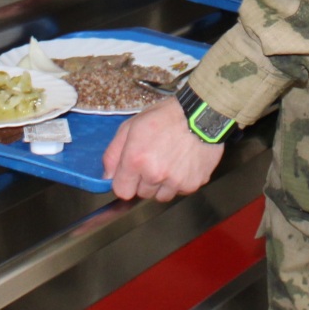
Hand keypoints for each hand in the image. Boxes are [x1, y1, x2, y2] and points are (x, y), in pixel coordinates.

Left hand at [103, 96, 224, 200]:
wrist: (201, 114)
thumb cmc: (165, 116)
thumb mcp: (131, 126)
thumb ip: (113, 153)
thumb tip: (107, 177)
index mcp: (136, 160)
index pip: (122, 191)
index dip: (125, 182)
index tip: (131, 173)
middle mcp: (155, 174)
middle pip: (142, 194)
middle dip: (144, 181)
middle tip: (154, 160)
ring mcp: (175, 182)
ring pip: (161, 196)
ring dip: (162, 184)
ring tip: (170, 161)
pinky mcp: (193, 184)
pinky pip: (180, 191)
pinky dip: (180, 182)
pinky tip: (183, 163)